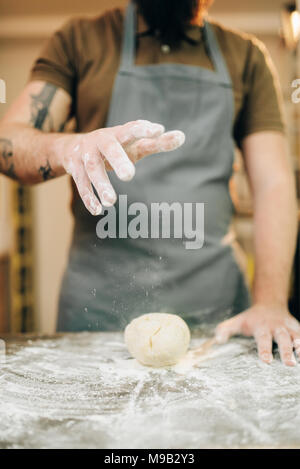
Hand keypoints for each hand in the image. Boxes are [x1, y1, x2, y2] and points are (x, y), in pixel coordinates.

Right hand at [55, 120, 184, 214]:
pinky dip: (88, 197)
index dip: (144, 129)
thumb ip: (157, 142)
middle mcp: (101, 141)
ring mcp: (85, 154)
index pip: (132, 129)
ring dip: (101, 185)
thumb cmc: (114, 147)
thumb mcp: (134, 145)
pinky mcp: (74, 168)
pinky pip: (80, 183)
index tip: (158, 130)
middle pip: (109, 148)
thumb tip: (182, 137)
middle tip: (129, 176)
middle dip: (118, 161)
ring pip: (92, 169)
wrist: (72, 147)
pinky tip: (98, 210)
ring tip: (112, 202)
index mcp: (119, 133)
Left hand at [215, 304, 299, 365]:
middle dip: (286, 351)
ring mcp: (288, 328)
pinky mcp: (297, 329)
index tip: (266, 361)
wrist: (269, 304)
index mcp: (261, 327)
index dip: (264, 350)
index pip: (263, 339)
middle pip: (282, 338)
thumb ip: (225, 330)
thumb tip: (217, 340)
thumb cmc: (251, 318)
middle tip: (289, 364)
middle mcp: (276, 327)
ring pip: (296, 336)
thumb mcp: (236, 322)